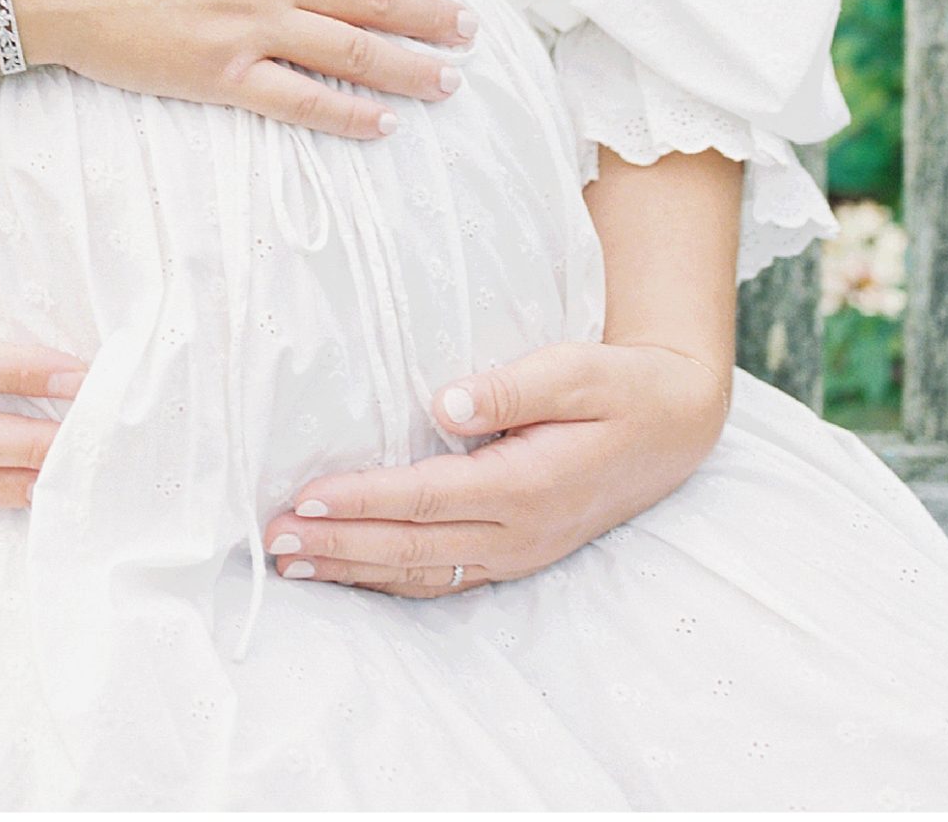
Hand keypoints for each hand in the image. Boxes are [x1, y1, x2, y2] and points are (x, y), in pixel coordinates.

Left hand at [262, 340, 729, 593]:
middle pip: (411, 547)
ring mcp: (518, 551)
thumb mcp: (576, 370)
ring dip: (354, 569)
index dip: (362, 501)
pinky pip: (443, 576)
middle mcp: (518, 531)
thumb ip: (510, 387)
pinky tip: (351, 570)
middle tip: (273, 538)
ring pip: (422, 572)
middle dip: (338, 545)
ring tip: (292, 561)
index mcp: (527, 486)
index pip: (425, 498)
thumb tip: (442, 402)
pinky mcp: (515, 551)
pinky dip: (390, 578)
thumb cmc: (620, 388)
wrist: (674, 426)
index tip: (306, 496)